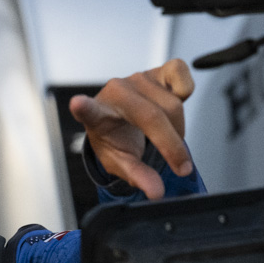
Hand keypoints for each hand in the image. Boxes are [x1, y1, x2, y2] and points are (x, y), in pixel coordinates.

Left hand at [69, 58, 193, 199]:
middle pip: (153, 116)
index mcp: (97, 115)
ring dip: (179, 128)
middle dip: (172, 145)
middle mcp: (116, 92)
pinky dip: (186, 91)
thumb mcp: (121, 162)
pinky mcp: (158, 70)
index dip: (83, 107)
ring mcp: (137, 78)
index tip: (76, 104)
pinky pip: (182, 77)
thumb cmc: (117, 138)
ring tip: (169, 138)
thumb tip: (156, 192)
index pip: (87, 111)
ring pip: (173, 103)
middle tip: (181, 165)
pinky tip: (174, 104)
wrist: (124, 119)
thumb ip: (138, 177)